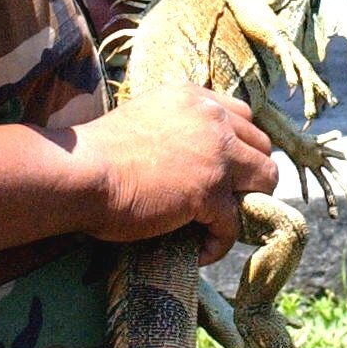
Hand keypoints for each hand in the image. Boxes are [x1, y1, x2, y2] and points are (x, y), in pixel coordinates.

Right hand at [69, 83, 277, 263]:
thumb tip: (191, 155)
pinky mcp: (210, 192)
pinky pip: (233, 223)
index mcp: (196, 97)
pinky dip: (220, 242)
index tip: (227, 168)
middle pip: (262, 145)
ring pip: (265, 178)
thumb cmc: (100, 151)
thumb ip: (177, 125)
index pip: (242, 116)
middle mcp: (212, 118)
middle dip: (251, 174)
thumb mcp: (147, 116)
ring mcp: (215, 155)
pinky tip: (201, 250)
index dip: (239, 145)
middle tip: (228, 198)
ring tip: (221, 222)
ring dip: (248, 203)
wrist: (81, 172)